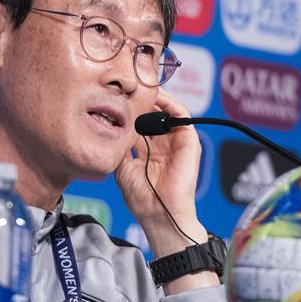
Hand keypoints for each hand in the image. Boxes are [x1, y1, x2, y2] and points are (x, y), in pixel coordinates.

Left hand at [115, 90, 216, 293]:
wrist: (159, 213)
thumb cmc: (142, 197)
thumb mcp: (123, 166)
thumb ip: (121, 146)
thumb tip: (111, 126)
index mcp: (148, 150)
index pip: (139, 123)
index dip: (129, 110)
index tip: (115, 98)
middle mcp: (163, 143)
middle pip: (152, 114)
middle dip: (140, 100)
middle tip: (126, 87)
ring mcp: (176, 142)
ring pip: (166, 110)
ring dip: (153, 98)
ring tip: (140, 88)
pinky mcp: (188, 141)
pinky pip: (182, 115)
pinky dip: (169, 103)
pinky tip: (154, 97)